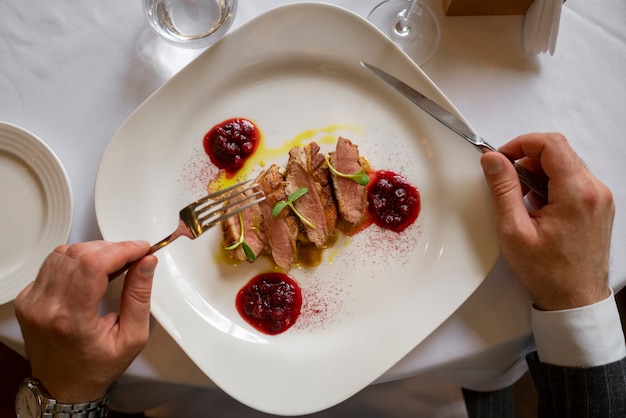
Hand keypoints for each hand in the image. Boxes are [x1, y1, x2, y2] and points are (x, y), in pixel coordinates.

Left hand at [14, 240, 157, 402]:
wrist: (64, 386)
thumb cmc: (96, 367)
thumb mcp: (131, 337)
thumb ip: (139, 296)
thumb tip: (146, 263)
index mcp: (72, 320)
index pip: (93, 264)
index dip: (121, 249)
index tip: (140, 248)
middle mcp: (46, 308)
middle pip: (79, 254)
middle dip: (110, 248)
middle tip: (130, 256)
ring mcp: (32, 302)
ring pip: (63, 253)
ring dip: (92, 251)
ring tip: (112, 263)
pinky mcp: (27, 298)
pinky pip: (51, 264)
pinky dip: (74, 260)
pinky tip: (89, 272)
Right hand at [480, 133, 613, 310]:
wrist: (575, 300)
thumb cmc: (548, 273)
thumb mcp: (514, 230)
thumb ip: (503, 189)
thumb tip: (493, 160)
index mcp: (577, 193)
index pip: (551, 144)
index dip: (521, 144)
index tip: (501, 157)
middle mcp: (595, 191)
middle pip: (558, 152)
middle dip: (527, 160)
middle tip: (506, 182)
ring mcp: (600, 198)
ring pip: (565, 165)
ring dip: (538, 174)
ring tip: (521, 201)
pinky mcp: (598, 206)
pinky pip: (572, 181)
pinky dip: (551, 186)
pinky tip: (537, 208)